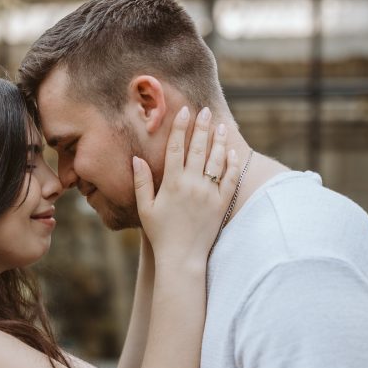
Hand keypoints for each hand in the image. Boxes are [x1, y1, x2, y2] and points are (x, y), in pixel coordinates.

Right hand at [133, 106, 237, 266]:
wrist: (182, 257)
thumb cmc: (160, 233)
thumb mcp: (145, 207)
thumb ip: (141, 182)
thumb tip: (136, 158)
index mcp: (171, 183)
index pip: (176, 148)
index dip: (179, 127)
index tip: (183, 111)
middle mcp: (191, 185)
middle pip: (197, 148)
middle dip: (201, 126)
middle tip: (204, 110)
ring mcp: (209, 193)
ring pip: (216, 160)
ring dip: (217, 140)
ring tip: (219, 125)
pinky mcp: (222, 204)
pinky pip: (230, 178)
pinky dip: (231, 163)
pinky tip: (230, 151)